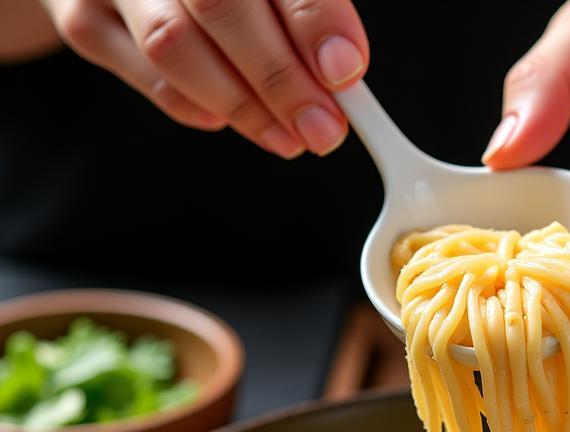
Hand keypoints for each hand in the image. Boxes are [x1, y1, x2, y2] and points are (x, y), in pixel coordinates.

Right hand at [39, 0, 367, 156]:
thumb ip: (304, 8)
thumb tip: (341, 70)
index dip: (314, 18)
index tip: (345, 72)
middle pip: (220, 5)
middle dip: (280, 79)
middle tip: (323, 128)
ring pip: (176, 47)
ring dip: (243, 106)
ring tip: (289, 138)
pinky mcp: (81, 16)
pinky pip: (147, 77)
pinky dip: (197, 108)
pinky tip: (232, 119)